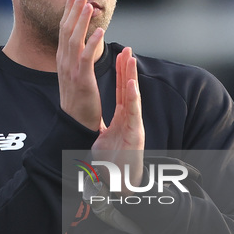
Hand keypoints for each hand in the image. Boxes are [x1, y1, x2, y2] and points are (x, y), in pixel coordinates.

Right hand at [57, 0, 104, 130]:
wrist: (74, 123)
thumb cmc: (77, 100)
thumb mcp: (73, 75)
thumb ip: (74, 59)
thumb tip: (78, 45)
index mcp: (63, 60)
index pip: (64, 30)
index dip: (68, 12)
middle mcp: (64, 62)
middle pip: (66, 30)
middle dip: (73, 10)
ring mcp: (71, 71)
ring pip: (74, 40)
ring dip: (81, 21)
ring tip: (88, 4)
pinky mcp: (82, 80)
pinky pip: (86, 58)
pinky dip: (92, 43)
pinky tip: (99, 31)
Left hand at [92, 46, 144, 190]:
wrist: (121, 185)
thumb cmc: (115, 166)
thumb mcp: (107, 143)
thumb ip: (105, 132)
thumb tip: (98, 129)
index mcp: (122, 120)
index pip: (122, 92)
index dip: (121, 74)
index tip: (120, 56)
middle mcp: (130, 120)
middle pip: (129, 90)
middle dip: (128, 69)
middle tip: (127, 48)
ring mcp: (134, 126)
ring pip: (133, 98)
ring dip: (132, 78)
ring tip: (130, 59)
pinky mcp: (135, 135)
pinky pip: (134, 114)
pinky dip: (134, 99)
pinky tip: (132, 84)